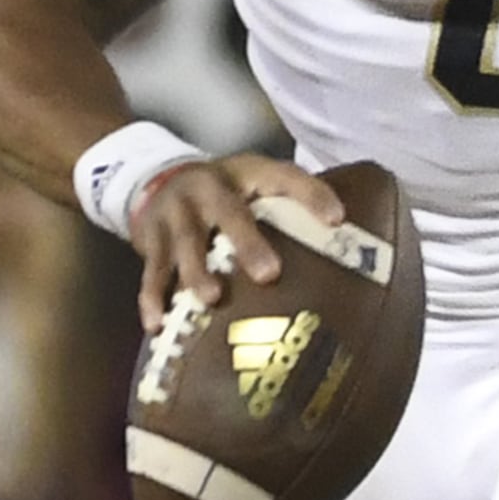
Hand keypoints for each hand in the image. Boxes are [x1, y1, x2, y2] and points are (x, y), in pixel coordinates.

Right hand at [128, 150, 337, 330]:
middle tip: (269, 274)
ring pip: (186, 242)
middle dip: (247, 242)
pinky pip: (150, 271)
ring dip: (197, 271)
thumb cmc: (225, 195)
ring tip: (211, 299)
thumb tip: (348, 256)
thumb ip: (288, 212)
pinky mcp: (149, 238)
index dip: (311, 195)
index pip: (285, 177)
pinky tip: (156, 325)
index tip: (337, 220)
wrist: (154, 178)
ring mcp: (175, 211)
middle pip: (228, 212)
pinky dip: (152, 298)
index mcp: (246, 174)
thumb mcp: (254, 187)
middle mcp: (209, 188)